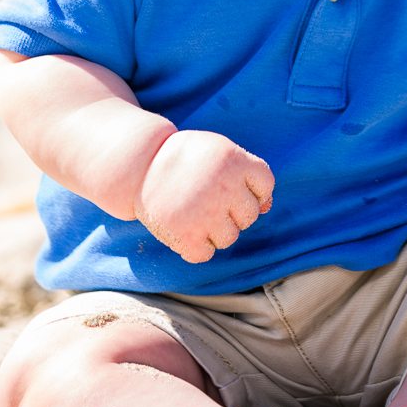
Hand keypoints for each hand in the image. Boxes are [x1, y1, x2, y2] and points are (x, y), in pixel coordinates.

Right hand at [133, 129, 274, 263]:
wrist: (139, 163)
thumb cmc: (186, 158)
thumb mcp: (219, 153)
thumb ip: (246, 175)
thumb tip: (267, 206)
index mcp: (234, 160)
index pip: (265, 184)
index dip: (252, 188)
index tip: (229, 182)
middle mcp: (224, 187)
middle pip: (250, 215)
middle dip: (233, 211)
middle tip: (208, 198)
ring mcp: (206, 212)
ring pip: (229, 238)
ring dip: (215, 230)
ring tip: (195, 212)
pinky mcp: (185, 234)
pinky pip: (205, 254)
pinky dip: (195, 247)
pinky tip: (185, 228)